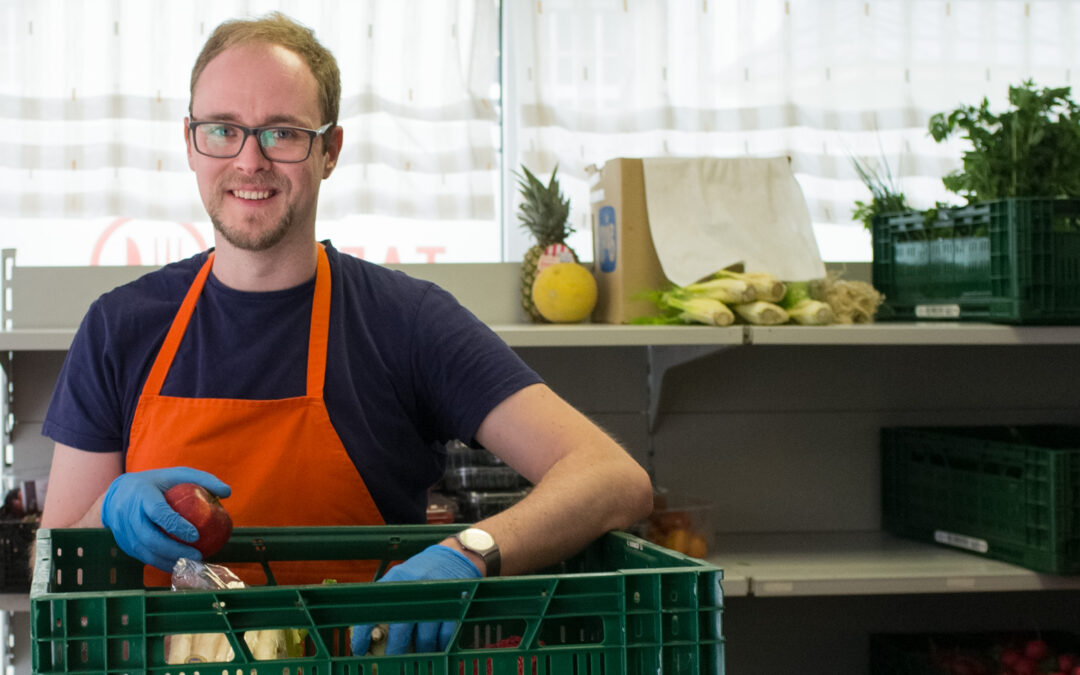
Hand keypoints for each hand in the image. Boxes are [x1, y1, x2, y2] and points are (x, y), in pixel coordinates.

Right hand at [100, 467, 230, 571]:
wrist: (118, 493)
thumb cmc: (156, 483)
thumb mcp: (177, 474)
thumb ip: (202, 479)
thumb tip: (227, 492)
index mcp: (142, 493)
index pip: (158, 512)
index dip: (176, 525)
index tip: (195, 535)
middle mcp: (128, 513)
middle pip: (148, 537)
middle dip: (173, 550)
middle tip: (197, 555)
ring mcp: (122, 530)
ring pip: (144, 551)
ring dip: (167, 561)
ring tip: (190, 564)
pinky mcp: (123, 543)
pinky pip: (142, 557)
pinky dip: (160, 563)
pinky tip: (179, 566)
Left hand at [351, 544, 479, 654]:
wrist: (456, 555)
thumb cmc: (423, 570)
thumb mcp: (401, 577)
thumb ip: (387, 599)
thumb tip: (370, 631)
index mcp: (395, 580)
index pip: (373, 611)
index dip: (363, 634)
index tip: (359, 650)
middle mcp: (414, 588)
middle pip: (400, 630)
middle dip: (395, 650)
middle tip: (391, 661)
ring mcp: (435, 598)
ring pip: (424, 638)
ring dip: (420, 651)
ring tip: (417, 656)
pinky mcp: (453, 605)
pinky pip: (444, 635)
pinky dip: (439, 645)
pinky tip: (435, 648)